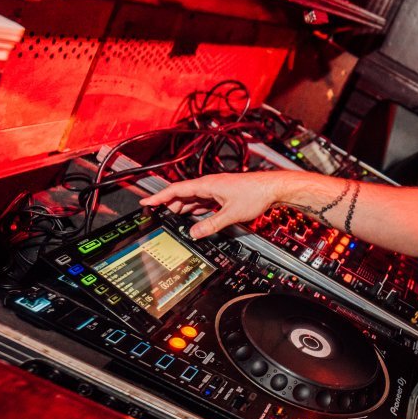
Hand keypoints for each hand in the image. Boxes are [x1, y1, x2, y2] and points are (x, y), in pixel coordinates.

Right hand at [139, 172, 285, 238]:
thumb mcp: (230, 214)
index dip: (159, 197)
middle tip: (155, 213)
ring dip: (182, 207)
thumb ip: (211, 225)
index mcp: (206, 185)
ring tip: (171, 217)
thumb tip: (194, 233)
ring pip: (193, 198)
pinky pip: (203, 201)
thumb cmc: (254, 194)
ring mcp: (216, 189)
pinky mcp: (223, 194)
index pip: (176, 190)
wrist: (272, 188)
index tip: (145, 202)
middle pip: (182, 194)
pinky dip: (195, 208)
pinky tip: (192, 215)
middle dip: (168, 204)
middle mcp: (209, 185)